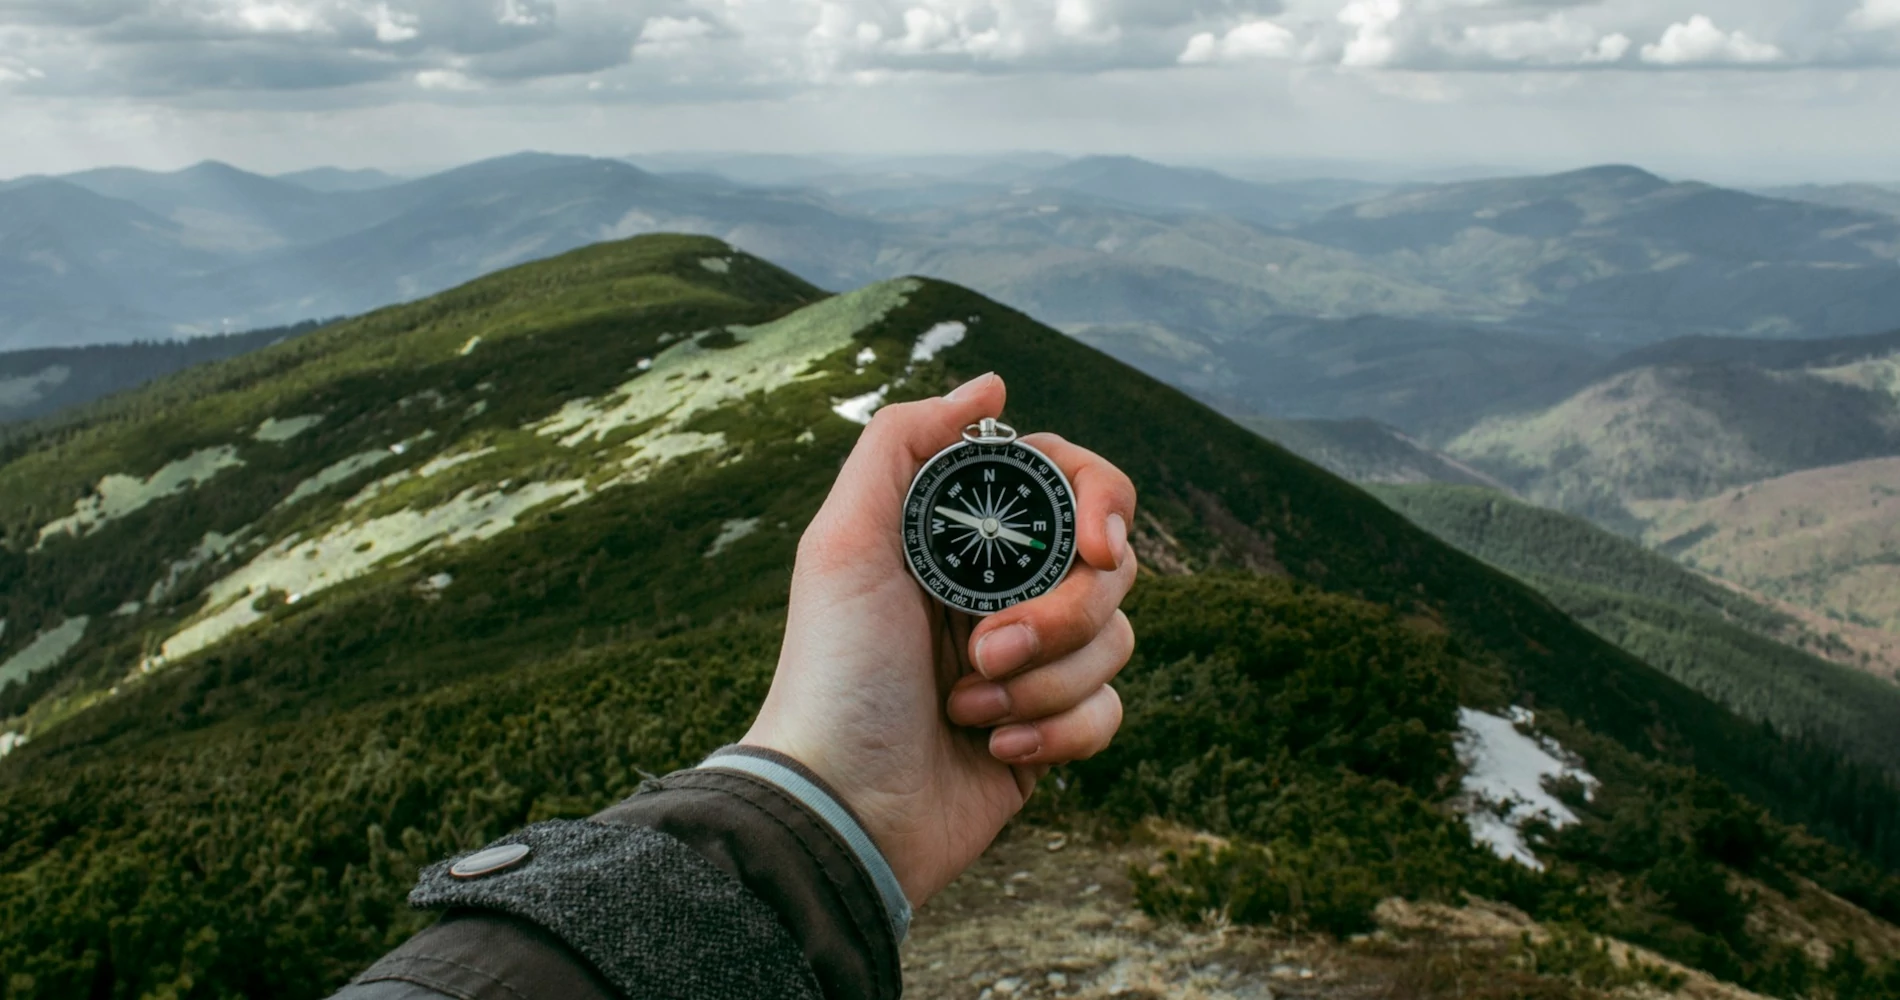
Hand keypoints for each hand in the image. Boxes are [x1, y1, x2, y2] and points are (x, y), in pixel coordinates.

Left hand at [742, 372, 1138, 905]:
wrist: (841, 806)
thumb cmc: (834, 672)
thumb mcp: (844, 541)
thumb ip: (905, 442)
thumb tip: (993, 384)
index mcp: (962, 537)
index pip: (1072, 486)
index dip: (1100, 505)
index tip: (1095, 545)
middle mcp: (1003, 590)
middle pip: (1110, 566)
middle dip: (1058, 614)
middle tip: (986, 649)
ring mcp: (1031, 662)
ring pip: (1117, 640)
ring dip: (1045, 682)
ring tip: (968, 708)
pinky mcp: (1050, 731)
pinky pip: (1111, 711)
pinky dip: (1059, 732)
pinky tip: (995, 750)